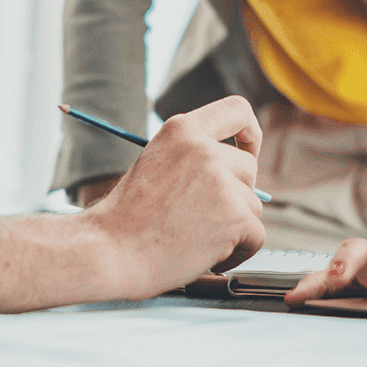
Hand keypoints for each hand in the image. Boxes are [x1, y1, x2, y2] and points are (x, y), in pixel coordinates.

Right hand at [85, 96, 265, 298]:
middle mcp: (204, 149)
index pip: (236, 110)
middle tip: (206, 217)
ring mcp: (221, 181)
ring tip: (196, 239)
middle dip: (235, 195)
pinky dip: (238, 251)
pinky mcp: (235, 216)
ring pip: (252, 205)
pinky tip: (207, 255)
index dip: (249, 133)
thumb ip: (192, 159)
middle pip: (248, 168)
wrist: (110, 253)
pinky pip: (256, 235)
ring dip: (233, 226)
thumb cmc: (127, 219)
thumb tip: (236, 174)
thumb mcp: (156, 164)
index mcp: (182, 130)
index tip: (247, 152)